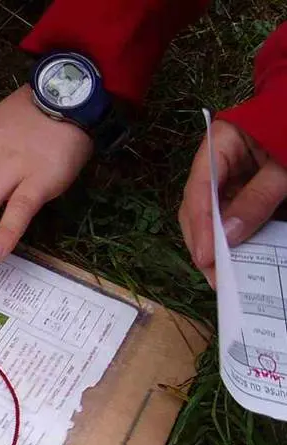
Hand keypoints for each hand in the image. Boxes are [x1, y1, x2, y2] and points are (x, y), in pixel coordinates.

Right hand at [180, 119, 286, 285]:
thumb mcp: (284, 167)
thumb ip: (258, 198)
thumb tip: (230, 236)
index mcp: (221, 141)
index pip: (200, 187)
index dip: (201, 223)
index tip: (205, 255)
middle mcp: (216, 162)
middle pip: (196, 205)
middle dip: (202, 241)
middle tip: (212, 274)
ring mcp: (227, 177)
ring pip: (208, 216)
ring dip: (213, 244)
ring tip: (220, 274)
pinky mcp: (242, 190)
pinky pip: (230, 216)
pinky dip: (231, 238)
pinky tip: (235, 258)